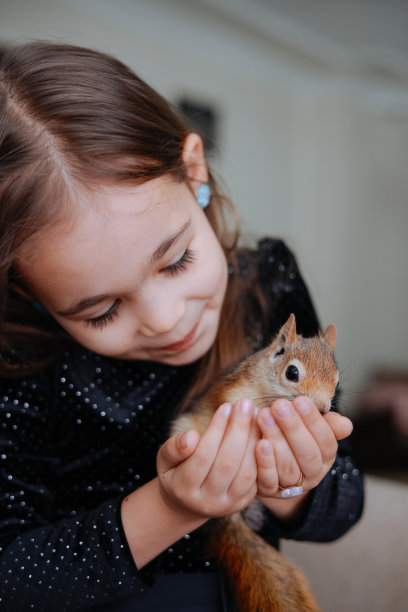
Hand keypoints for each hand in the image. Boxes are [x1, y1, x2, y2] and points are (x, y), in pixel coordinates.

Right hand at [157, 399, 259, 519]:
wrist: (188, 503)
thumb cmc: (175, 472)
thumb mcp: (165, 460)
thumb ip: (173, 448)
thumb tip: (191, 436)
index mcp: (184, 489)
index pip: (203, 456)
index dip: (216, 430)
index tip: (225, 406)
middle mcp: (207, 501)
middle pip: (227, 464)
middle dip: (239, 430)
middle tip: (246, 404)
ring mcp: (228, 505)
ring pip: (246, 473)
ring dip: (253, 440)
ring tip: (256, 414)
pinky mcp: (244, 503)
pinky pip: (257, 478)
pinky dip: (261, 454)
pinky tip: (261, 431)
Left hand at [255, 396, 352, 498]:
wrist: (275, 469)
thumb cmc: (295, 438)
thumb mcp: (313, 429)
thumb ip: (329, 425)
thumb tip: (346, 424)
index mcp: (326, 457)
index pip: (325, 440)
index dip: (313, 420)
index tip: (300, 400)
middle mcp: (312, 474)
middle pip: (307, 453)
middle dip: (293, 427)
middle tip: (279, 405)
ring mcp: (291, 486)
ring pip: (287, 466)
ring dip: (276, 439)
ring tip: (264, 416)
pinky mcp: (270, 491)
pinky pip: (269, 480)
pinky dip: (264, 463)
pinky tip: (258, 443)